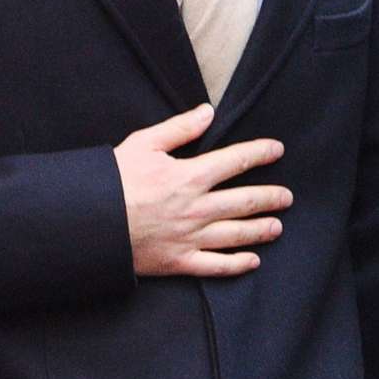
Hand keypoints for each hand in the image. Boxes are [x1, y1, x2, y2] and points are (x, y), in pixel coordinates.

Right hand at [114, 105, 290, 279]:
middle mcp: (197, 208)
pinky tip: (252, 261)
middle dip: (270, 198)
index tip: (277, 150)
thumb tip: (207, 112)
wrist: (91, 222)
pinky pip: (216, 266)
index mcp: (190, 176)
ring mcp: (190, 237)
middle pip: (245, 202)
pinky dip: (236, 264)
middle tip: (287, 197)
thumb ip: (179, 129)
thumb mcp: (144, 143)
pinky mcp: (179, 261)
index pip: (235, 161)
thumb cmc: (114, 180)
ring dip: (260, 230)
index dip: (259, 154)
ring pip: (236, 234)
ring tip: (277, 227)